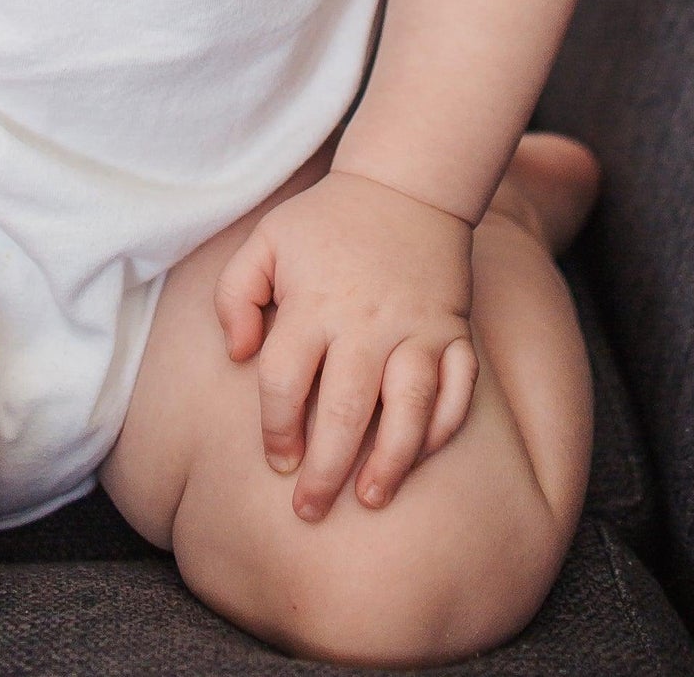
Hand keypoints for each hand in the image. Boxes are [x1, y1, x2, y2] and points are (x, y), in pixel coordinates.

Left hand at [213, 168, 477, 519]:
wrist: (406, 182)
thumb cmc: (327, 220)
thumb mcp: (266, 239)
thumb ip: (235, 294)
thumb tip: (238, 355)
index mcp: (313, 304)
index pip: (283, 382)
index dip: (274, 430)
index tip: (279, 461)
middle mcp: (365, 322)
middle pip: (342, 412)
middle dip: (324, 472)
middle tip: (310, 510)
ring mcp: (415, 328)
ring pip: (407, 409)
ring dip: (390, 461)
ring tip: (371, 498)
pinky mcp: (453, 330)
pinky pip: (459, 389)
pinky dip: (445, 425)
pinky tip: (423, 453)